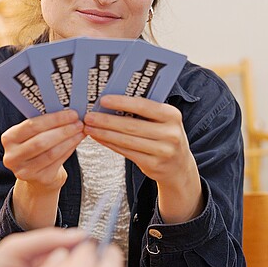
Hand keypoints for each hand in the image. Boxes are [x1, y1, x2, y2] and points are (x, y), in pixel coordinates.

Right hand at [2, 109, 83, 228]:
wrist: (37, 175)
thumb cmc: (36, 147)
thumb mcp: (33, 135)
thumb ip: (43, 124)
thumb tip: (67, 110)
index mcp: (9, 139)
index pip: (32, 126)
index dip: (54, 119)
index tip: (72, 113)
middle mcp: (12, 156)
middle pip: (41, 141)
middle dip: (63, 130)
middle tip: (79, 123)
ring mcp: (24, 171)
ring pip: (51, 153)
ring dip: (69, 140)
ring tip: (81, 131)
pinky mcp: (39, 179)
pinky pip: (58, 162)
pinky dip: (70, 150)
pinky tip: (77, 142)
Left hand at [85, 95, 201, 222]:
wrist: (179, 166)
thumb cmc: (165, 136)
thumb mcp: (164, 120)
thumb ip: (146, 111)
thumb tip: (113, 101)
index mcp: (172, 115)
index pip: (144, 106)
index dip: (122, 102)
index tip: (103, 100)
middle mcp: (170, 133)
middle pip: (131, 125)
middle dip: (106, 120)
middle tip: (89, 116)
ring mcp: (163, 151)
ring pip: (126, 140)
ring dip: (104, 134)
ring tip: (89, 128)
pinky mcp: (154, 165)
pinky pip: (127, 152)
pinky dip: (111, 144)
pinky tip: (100, 139)